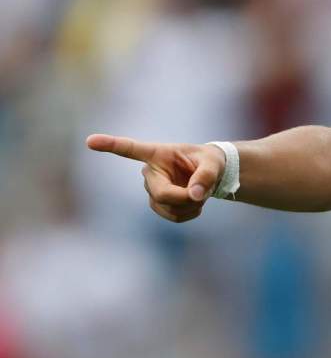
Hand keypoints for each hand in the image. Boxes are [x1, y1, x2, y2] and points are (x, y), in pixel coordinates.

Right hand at [86, 134, 226, 222]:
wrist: (211, 175)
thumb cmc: (211, 162)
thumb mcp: (215, 163)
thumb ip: (207, 176)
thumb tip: (194, 194)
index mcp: (158, 154)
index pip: (131, 149)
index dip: (110, 145)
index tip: (90, 140)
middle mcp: (149, 172)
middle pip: (162, 194)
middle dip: (186, 198)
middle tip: (203, 192)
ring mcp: (152, 190)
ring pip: (169, 209)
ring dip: (191, 206)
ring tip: (200, 192)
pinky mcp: (158, 204)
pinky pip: (175, 217)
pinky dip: (190, 213)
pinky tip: (195, 201)